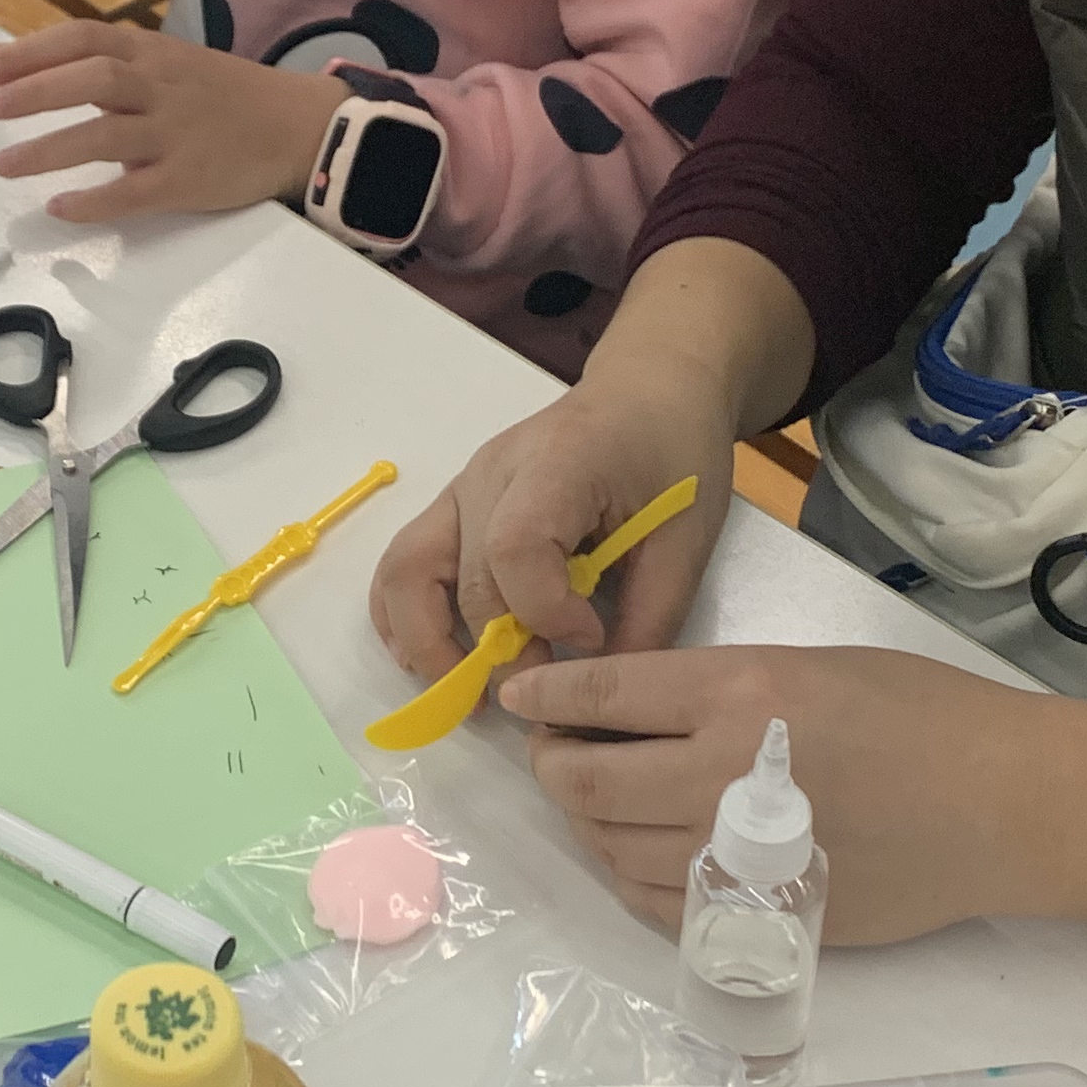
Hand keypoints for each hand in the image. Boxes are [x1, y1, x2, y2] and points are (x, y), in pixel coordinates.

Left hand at [0, 23, 340, 220]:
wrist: (297, 127)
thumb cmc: (224, 95)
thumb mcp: (170, 63)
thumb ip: (109, 64)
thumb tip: (25, 63)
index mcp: (154, 54)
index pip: (85, 40)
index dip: (34, 52)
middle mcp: (162, 88)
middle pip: (93, 80)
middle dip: (38, 91)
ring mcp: (176, 134)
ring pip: (106, 136)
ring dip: (51, 149)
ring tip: (4, 165)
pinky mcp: (189, 180)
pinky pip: (135, 191)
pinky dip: (96, 201)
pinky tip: (60, 207)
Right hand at [371, 352, 737, 680]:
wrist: (646, 390)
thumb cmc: (674, 453)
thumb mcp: (686, 537)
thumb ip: (649, 618)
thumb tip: (602, 695)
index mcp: (558, 465)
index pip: (516, 548)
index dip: (545, 612)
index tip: (592, 638)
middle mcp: (491, 474)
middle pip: (467, 578)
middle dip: (501, 654)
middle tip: (546, 693)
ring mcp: (462, 488)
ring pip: (408, 573)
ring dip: (428, 645)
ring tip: (466, 697)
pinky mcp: (453, 507)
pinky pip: (403, 564)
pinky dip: (401, 618)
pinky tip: (426, 660)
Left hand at [497, 643, 1023, 943]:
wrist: (1000, 806)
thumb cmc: (921, 715)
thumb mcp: (809, 665)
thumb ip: (716, 688)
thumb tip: (632, 708)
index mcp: (740, 693)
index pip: (602, 694)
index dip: (546, 696)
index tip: (520, 696)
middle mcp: (723, 773)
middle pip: (588, 779)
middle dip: (552, 763)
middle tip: (551, 751)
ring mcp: (738, 854)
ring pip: (613, 846)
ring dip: (587, 822)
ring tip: (594, 799)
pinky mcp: (759, 913)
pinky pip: (657, 903)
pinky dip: (628, 874)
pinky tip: (638, 851)